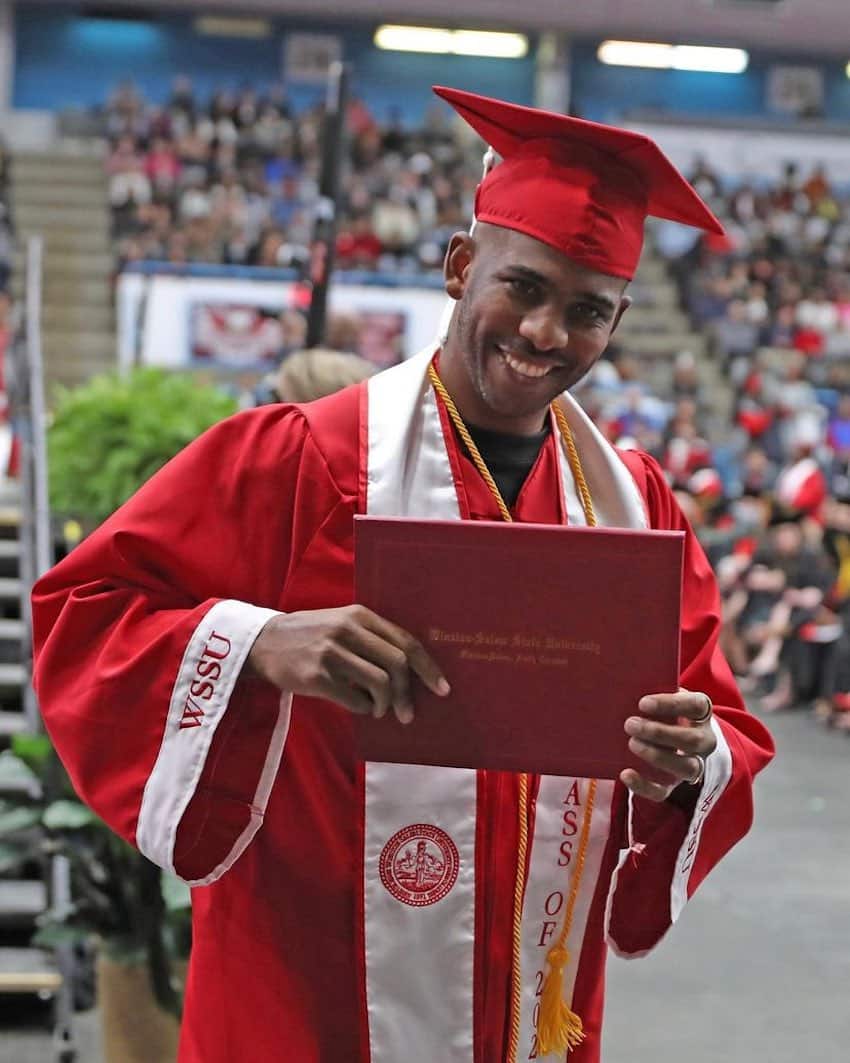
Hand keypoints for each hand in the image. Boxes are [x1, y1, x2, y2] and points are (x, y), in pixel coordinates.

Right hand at [248, 606, 449, 723]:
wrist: (265, 643)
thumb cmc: (313, 636)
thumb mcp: (342, 624)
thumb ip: (373, 640)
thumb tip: (411, 672)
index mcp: (359, 615)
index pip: (405, 642)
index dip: (428, 668)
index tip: (442, 688)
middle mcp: (347, 630)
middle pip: (397, 664)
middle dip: (407, 693)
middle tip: (407, 713)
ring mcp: (331, 652)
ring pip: (379, 683)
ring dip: (385, 704)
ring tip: (379, 710)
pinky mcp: (316, 676)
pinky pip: (355, 699)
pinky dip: (364, 708)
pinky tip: (359, 707)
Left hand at [620, 688, 716, 801]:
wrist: (676, 736)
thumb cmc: (664, 709)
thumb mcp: (663, 696)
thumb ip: (651, 689)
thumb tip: (621, 681)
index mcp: (701, 712)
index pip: (695, 705)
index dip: (670, 704)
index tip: (642, 703)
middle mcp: (703, 740)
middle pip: (692, 740)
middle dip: (660, 733)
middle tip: (630, 724)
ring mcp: (693, 764)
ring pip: (686, 768)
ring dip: (657, 757)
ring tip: (632, 744)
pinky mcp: (675, 784)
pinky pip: (664, 792)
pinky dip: (644, 785)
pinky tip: (625, 774)